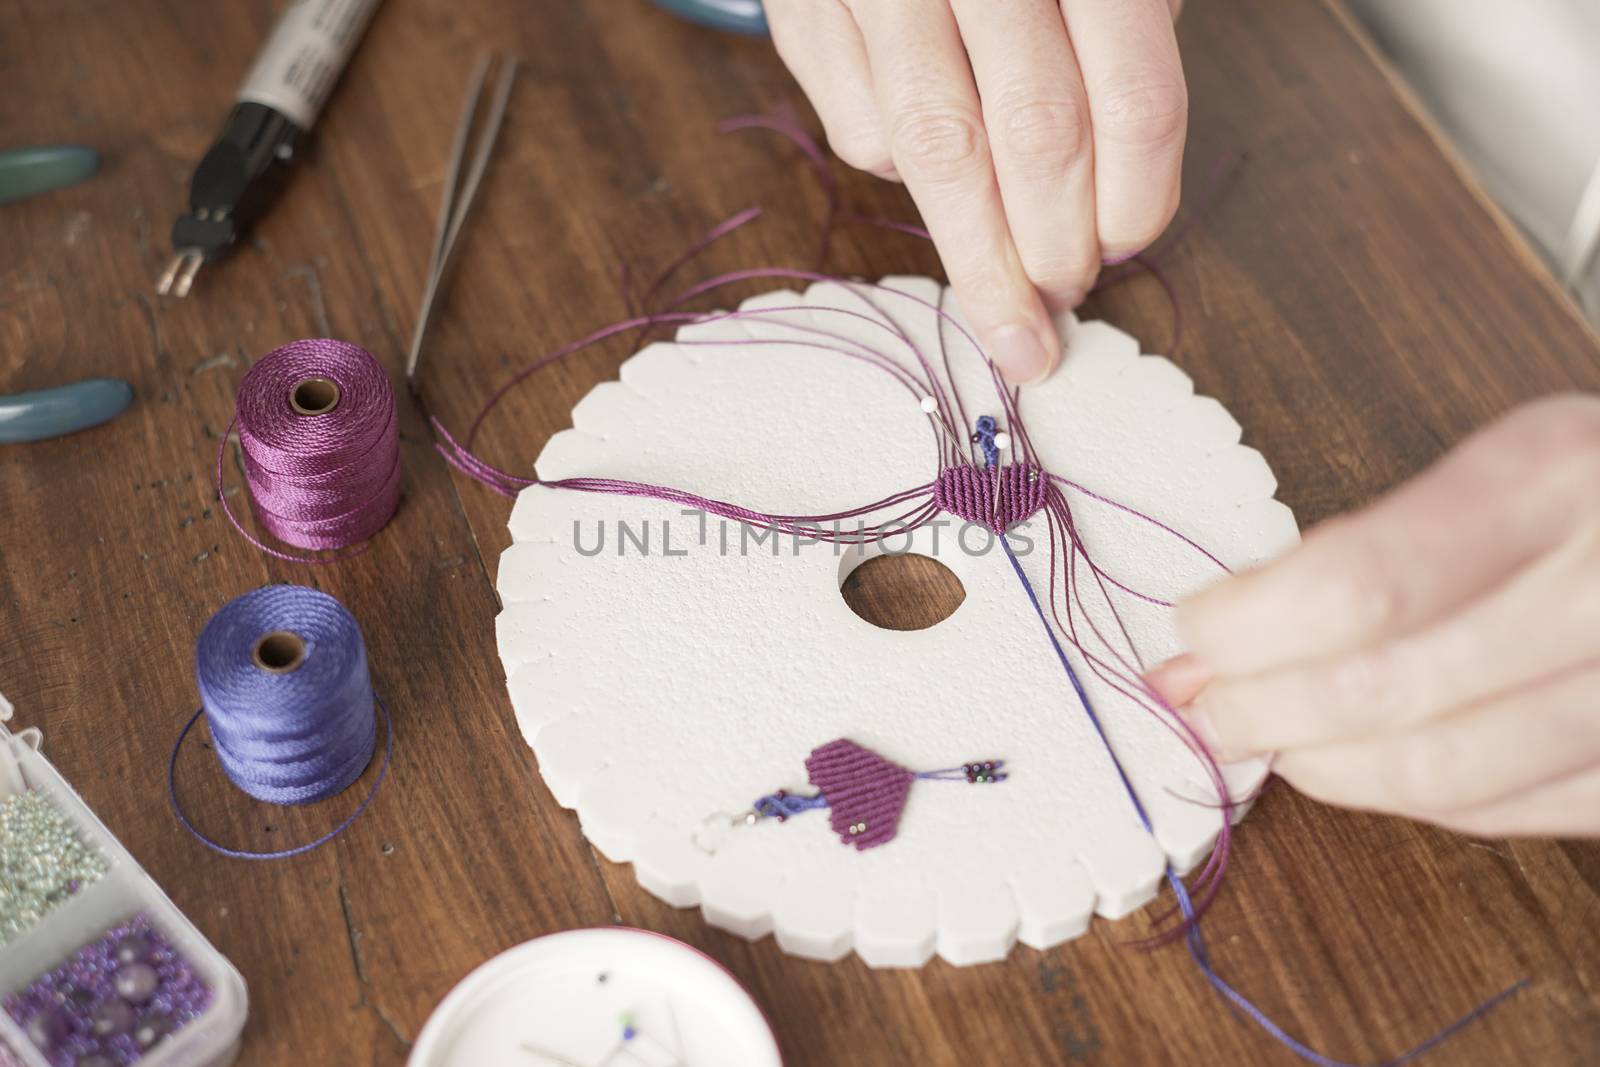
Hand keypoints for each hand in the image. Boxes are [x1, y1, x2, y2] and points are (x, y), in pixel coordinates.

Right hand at [766, 0, 1187, 383]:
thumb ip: (1125, 47)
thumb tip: (1120, 209)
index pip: (1132, 99)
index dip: (1137, 199)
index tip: (1129, 246)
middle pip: (1036, 135)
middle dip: (1056, 246)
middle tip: (1066, 292)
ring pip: (936, 150)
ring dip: (982, 261)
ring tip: (1010, 322)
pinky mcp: (807, 15)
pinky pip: (862, 131)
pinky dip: (903, 177)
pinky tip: (936, 173)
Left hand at [1147, 395, 1599, 837]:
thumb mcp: (1523, 457)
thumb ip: (1385, 541)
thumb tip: (1228, 630)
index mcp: (1559, 480)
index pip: (1361, 586)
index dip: (1251, 628)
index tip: (1196, 629)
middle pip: (1389, 691)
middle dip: (1264, 711)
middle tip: (1202, 705)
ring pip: (1450, 772)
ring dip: (1327, 768)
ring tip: (1267, 743)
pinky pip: (1519, 812)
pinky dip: (1420, 801)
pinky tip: (1366, 770)